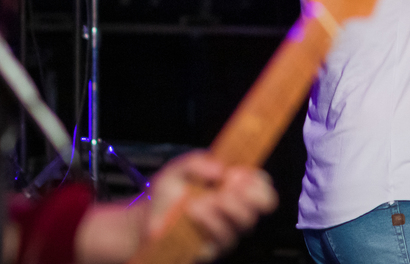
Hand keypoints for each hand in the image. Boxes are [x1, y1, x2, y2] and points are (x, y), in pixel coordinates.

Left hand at [148, 152, 277, 261]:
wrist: (145, 220)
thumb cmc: (167, 194)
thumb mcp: (178, 169)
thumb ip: (197, 162)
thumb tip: (219, 169)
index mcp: (232, 186)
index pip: (261, 184)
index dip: (257, 179)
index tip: (238, 174)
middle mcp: (235, 209)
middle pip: (264, 204)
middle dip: (250, 193)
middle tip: (229, 185)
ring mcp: (228, 229)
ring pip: (246, 221)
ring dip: (228, 206)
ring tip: (203, 199)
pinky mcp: (216, 247)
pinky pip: (224, 236)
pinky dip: (210, 220)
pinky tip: (194, 210)